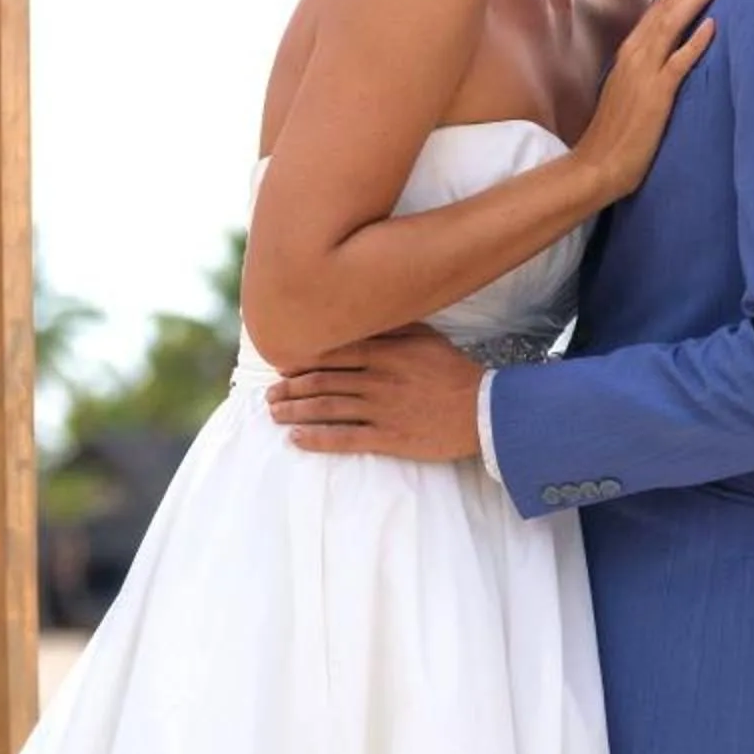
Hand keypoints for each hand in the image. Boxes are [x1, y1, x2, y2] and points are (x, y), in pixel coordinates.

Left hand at [264, 327, 484, 461]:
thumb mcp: (425, 337)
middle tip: (268, 394)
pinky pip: (345, 439)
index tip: (282, 364)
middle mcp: (376, 379)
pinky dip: (317, 439)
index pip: (332, 352)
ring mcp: (380, 409)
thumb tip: (363, 315)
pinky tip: (296, 439)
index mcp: (384, 352)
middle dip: (291, 387)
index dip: (302, 359)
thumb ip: (393, 326)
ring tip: (273, 413)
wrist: (484, 411)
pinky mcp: (388, 438)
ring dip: (295, 410)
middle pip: (322, 381)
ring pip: (327, 408)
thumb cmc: (454, 371)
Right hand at [573, 0, 722, 201]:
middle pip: (667, 6)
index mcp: (631, 51)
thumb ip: (650, 65)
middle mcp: (636, 54)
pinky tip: (713, 25)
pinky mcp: (656, 95)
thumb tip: (672, 48)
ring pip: (673, 25)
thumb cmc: (617, 132)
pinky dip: (694, 42)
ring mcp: (645, 73)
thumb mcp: (632, 88)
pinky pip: (678, 63)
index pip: (660, 7)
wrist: (597, 164)